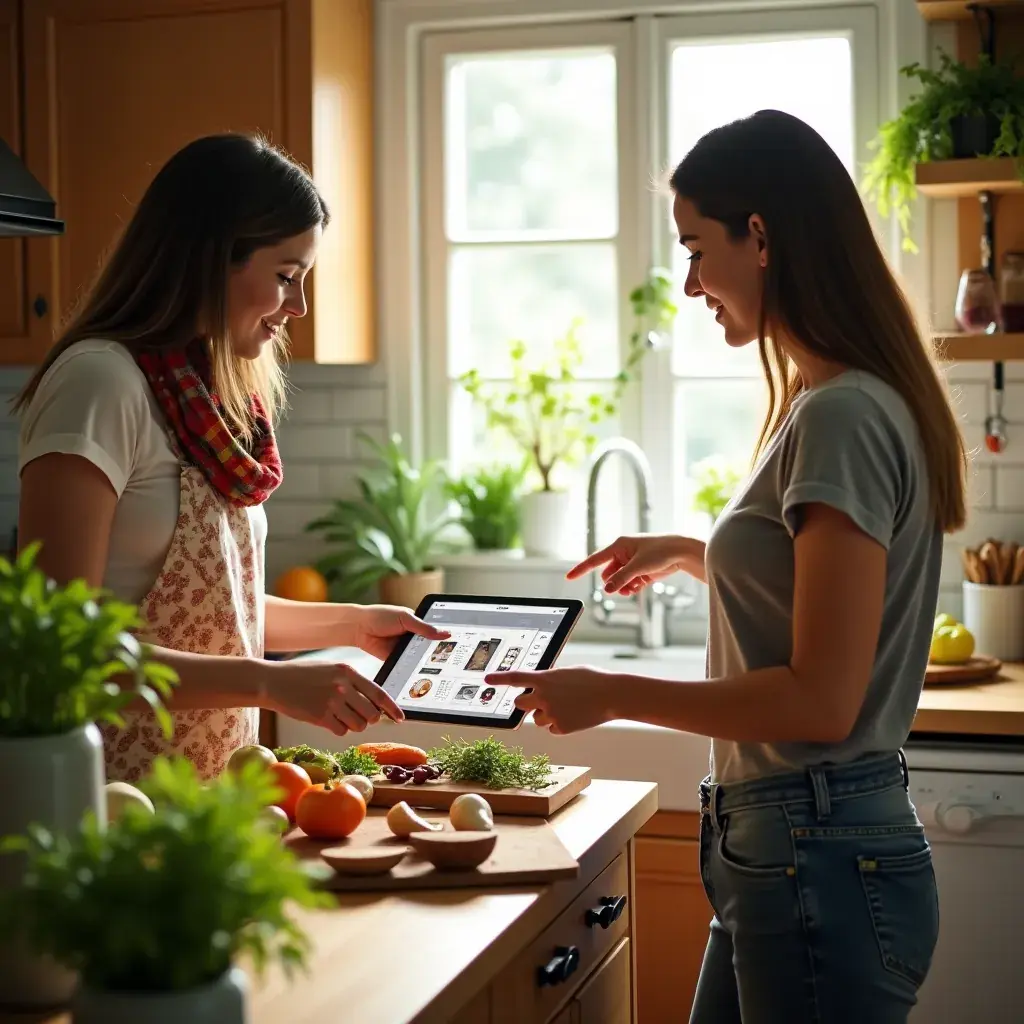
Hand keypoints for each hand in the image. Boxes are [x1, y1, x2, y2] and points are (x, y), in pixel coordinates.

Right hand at [261, 660, 404, 736]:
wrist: (273, 681)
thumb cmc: (304, 676)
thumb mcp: (331, 669)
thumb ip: (353, 682)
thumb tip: (376, 702)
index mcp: (348, 671)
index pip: (379, 694)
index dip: (393, 708)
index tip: (400, 718)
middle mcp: (343, 686)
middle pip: (372, 714)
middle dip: (369, 719)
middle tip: (358, 716)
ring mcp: (331, 702)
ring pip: (358, 725)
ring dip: (352, 725)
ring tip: (338, 715)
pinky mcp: (320, 717)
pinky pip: (341, 731)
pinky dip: (337, 728)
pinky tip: (326, 719)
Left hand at [348, 604, 450, 659]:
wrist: (358, 628)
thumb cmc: (380, 616)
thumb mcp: (405, 619)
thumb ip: (424, 628)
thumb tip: (446, 633)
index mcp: (418, 624)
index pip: (436, 632)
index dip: (445, 639)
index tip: (458, 645)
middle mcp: (413, 637)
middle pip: (429, 647)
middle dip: (437, 652)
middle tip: (450, 659)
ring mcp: (405, 649)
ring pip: (419, 657)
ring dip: (425, 661)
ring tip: (438, 668)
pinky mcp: (397, 660)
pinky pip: (408, 666)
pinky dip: (412, 668)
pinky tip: (420, 672)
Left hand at [489, 666, 615, 734]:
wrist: (612, 695)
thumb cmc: (593, 680)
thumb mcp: (568, 673)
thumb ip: (551, 679)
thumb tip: (541, 685)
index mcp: (545, 678)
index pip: (516, 678)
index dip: (499, 679)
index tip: (486, 679)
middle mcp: (544, 696)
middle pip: (520, 703)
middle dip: (527, 703)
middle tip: (540, 700)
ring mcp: (551, 713)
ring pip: (538, 718)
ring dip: (547, 714)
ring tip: (569, 707)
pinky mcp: (561, 728)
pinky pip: (552, 728)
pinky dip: (560, 724)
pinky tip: (575, 716)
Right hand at [567, 534, 700, 594]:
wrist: (681, 552)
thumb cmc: (660, 551)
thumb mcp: (638, 567)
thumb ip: (621, 579)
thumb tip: (607, 589)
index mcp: (619, 546)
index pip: (595, 559)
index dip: (581, 569)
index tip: (569, 577)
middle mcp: (623, 553)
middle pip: (609, 573)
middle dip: (613, 583)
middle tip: (623, 585)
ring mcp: (632, 562)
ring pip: (619, 580)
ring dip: (622, 587)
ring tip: (632, 588)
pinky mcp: (642, 570)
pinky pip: (629, 582)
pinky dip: (631, 587)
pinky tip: (638, 587)